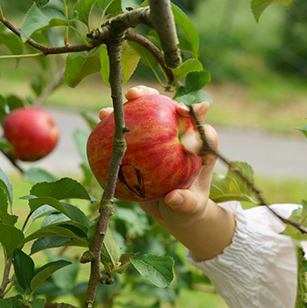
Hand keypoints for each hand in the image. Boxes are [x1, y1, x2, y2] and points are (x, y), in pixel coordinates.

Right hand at [99, 85, 215, 226]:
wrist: (172, 210)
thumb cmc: (187, 208)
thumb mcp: (191, 208)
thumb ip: (186, 203)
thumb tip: (173, 198)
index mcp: (203, 147)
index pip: (203, 131)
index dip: (195, 125)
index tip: (183, 142)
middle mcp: (185, 135)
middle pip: (176, 109)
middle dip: (163, 99)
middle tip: (145, 98)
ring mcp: (164, 136)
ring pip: (154, 109)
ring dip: (140, 98)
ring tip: (125, 97)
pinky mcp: (146, 141)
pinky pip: (133, 125)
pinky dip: (119, 118)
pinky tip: (103, 116)